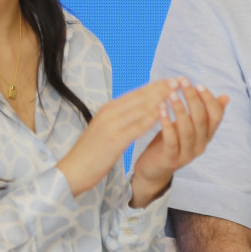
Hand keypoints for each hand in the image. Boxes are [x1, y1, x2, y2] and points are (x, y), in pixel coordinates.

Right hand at [56, 78, 181, 197]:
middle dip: (160, 88)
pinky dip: (151, 118)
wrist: (72, 172)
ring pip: (140, 109)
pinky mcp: (114, 140)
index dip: (154, 86)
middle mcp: (109, 113)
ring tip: (176, 91)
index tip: (170, 80)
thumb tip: (136, 110)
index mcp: (107, 110)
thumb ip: (119, 118)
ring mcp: (111, 126)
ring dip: (159, 99)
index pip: (136, 94)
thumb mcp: (104, 129)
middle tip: (178, 80)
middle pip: (140, 97)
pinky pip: (137, 127)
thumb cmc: (90, 153)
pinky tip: (163, 113)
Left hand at [131, 78, 226, 207]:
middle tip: (183, 82)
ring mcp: (187, 155)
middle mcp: (201, 145)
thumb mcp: (189, 125)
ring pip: (188, 130)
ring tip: (171, 93)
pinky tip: (161, 110)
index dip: (210, 100)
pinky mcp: (171, 160)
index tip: (199, 84)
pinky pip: (171, 140)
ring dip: (180, 109)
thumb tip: (226, 97)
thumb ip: (204, 112)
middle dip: (193, 98)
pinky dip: (167, 124)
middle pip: (201, 120)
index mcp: (207, 136)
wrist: (154, 169)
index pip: (216, 116)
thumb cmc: (172, 141)